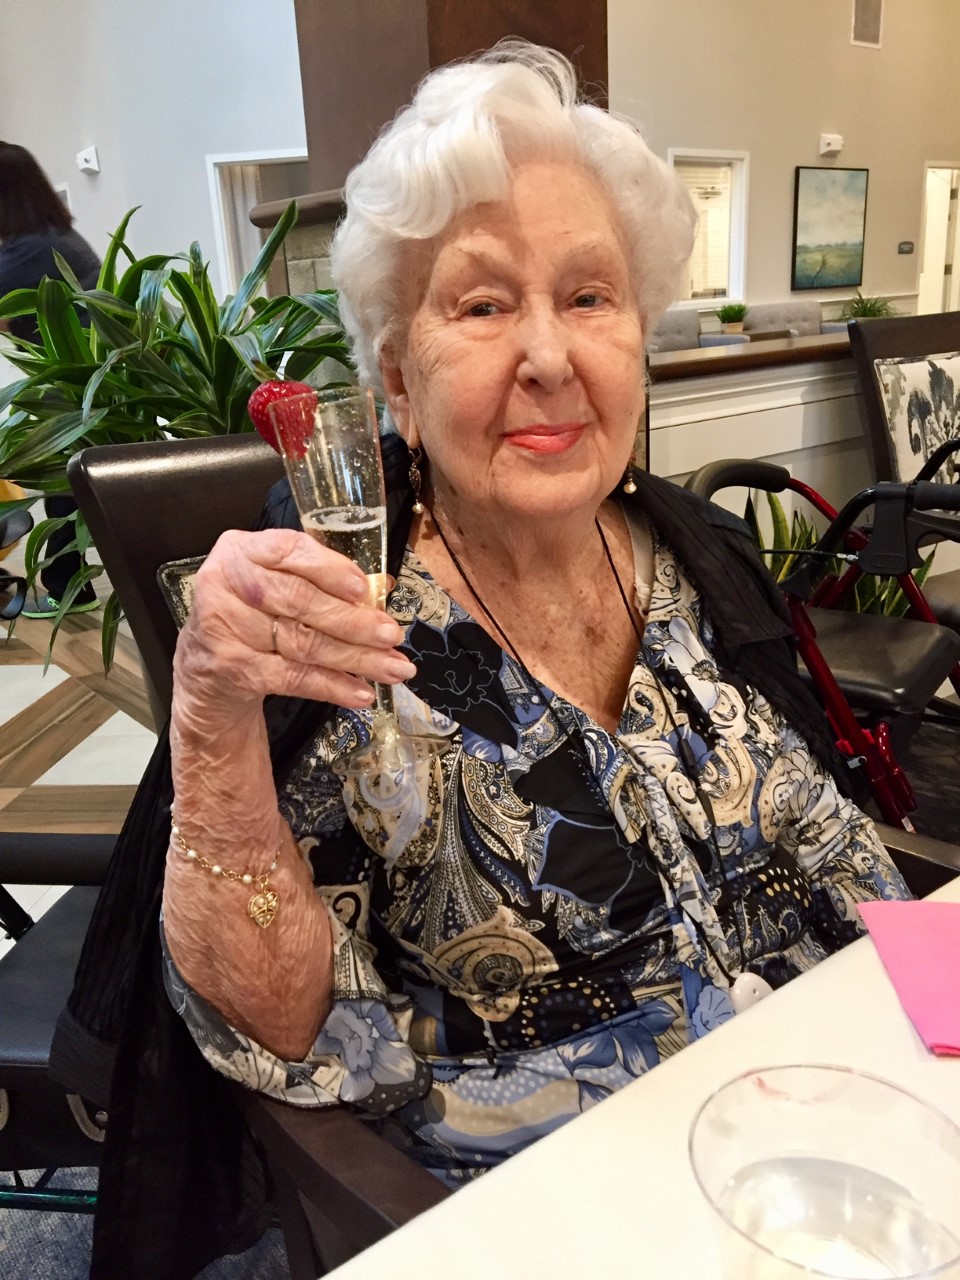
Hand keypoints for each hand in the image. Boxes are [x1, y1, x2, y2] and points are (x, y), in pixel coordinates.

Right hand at [172, 527, 415, 719]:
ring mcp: (224, 625)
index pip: (290, 551)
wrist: (206, 667)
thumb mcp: (279, 586)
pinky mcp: (230, 667)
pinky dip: (332, 686)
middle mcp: (226, 581)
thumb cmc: (254, 617)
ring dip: (354, 658)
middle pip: (300, 601)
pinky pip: (292, 677)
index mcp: (243, 549)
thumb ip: (322, 582)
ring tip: (392, 667)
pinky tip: (361, 692)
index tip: (365, 590)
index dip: (330, 570)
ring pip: (302, 642)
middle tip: (392, 636)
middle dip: (354, 621)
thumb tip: (381, 593)